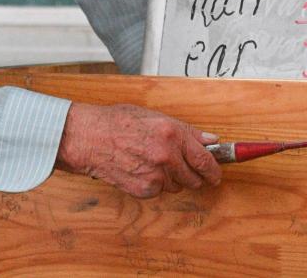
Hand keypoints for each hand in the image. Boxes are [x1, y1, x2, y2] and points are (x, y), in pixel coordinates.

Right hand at [55, 102, 221, 198]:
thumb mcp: (153, 116)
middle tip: (179, 166)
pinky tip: (139, 168)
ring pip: (177, 185)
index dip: (214, 169)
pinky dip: (154, 183)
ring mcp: (156, 175)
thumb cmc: (117, 122)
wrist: (90, 138)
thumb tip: (210, 140)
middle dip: (191, 174)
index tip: (216, 174)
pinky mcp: (145, 190)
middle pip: (195, 178)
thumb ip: (185, 130)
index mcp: (172, 133)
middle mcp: (167, 155)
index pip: (205, 159)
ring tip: (150, 161)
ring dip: (171, 178)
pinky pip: (159, 191)